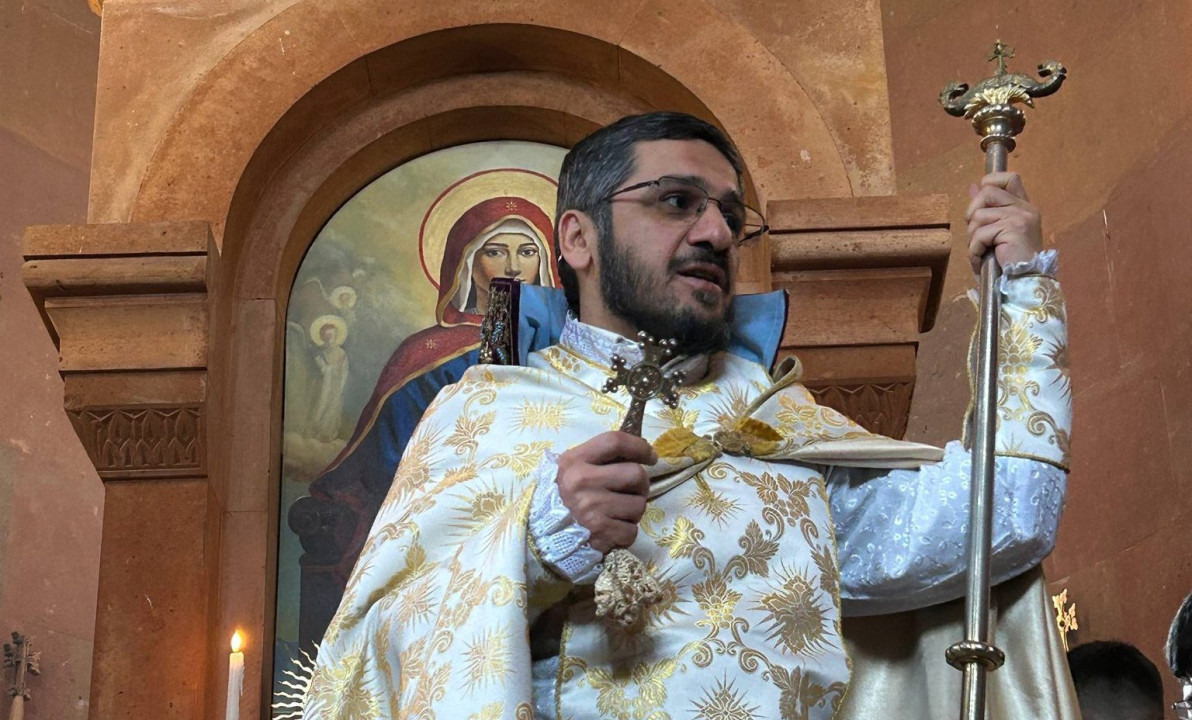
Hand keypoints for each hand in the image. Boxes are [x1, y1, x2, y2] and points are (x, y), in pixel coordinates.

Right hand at [555, 431, 656, 553]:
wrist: (545, 535)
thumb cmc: (565, 496)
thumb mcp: (572, 468)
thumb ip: (599, 457)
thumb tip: (638, 450)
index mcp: (575, 461)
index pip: (614, 442)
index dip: (639, 446)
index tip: (651, 456)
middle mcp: (582, 482)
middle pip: (635, 473)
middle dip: (641, 484)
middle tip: (633, 490)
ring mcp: (592, 508)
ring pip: (639, 504)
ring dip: (634, 510)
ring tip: (618, 512)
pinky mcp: (601, 532)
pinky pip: (633, 530)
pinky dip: (627, 531)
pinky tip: (613, 528)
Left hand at [964, 172, 1043, 273]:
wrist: (1025, 281)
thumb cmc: (1009, 260)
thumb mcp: (997, 230)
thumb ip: (987, 208)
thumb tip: (973, 187)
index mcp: (1023, 206)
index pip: (1009, 178)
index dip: (990, 183)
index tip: (981, 204)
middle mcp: (1025, 208)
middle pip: (987, 192)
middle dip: (972, 213)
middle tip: (976, 233)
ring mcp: (1020, 217)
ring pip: (979, 215)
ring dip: (972, 237)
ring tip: (981, 250)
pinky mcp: (1013, 229)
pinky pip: (980, 234)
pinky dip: (974, 250)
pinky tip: (981, 259)